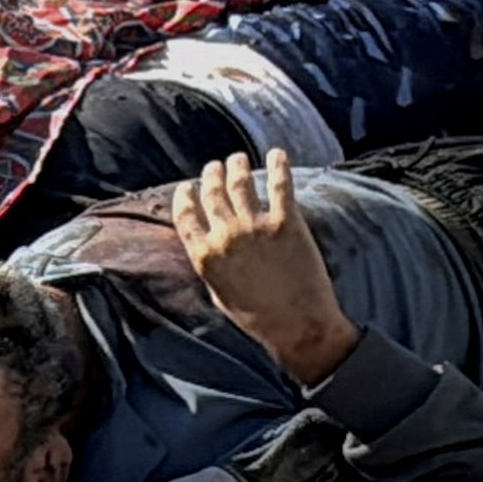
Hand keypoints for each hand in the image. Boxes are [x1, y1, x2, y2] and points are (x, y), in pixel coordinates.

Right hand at [169, 151, 358, 383]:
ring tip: (238, 159)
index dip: (185, 196)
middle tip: (216, 166)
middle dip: (212, 175)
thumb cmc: (257, 318)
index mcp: (205, 256)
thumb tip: (208, 245)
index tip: (188, 187)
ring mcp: (255, 227)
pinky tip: (277, 154)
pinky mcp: (287, 223)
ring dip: (237, 166)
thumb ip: (211, 265)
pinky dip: (278, 165)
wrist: (298, 327)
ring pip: (240, 183)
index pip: (185, 215)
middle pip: (212, 193)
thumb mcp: (220, 294)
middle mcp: (225, 237)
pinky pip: (280, 184)